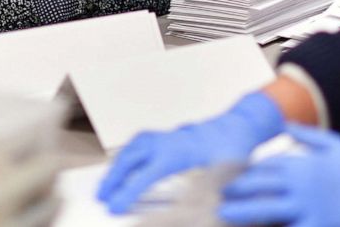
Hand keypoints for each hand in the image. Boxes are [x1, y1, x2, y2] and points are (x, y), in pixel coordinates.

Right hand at [98, 92, 283, 214]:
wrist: (238, 127)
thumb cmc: (233, 149)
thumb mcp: (223, 175)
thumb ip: (206, 195)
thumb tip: (199, 213)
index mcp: (179, 152)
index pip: (145, 174)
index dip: (127, 193)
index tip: (115, 207)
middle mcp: (168, 141)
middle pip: (131, 158)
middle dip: (113, 179)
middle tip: (102, 198)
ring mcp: (166, 136)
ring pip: (132, 148)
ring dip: (117, 167)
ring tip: (106, 186)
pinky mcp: (166, 136)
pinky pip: (139, 143)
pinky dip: (126, 155)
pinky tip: (122, 167)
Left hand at [219, 124, 339, 226]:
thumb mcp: (335, 146)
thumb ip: (307, 135)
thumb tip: (286, 124)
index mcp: (303, 165)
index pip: (268, 165)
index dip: (248, 170)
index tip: (234, 174)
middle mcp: (299, 186)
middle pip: (261, 186)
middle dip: (238, 189)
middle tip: (220, 193)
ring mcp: (304, 209)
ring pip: (266, 209)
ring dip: (242, 211)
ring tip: (224, 213)